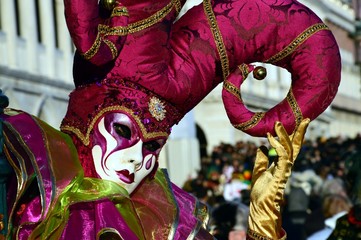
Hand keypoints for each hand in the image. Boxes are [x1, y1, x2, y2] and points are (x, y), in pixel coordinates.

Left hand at [247, 119, 309, 238]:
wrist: (259, 205)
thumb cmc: (260, 191)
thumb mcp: (258, 170)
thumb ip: (261, 159)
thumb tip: (261, 147)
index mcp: (281, 164)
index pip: (291, 147)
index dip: (294, 135)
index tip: (295, 122)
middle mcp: (286, 165)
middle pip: (296, 146)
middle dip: (300, 132)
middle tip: (304, 118)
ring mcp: (285, 170)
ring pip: (289, 149)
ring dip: (284, 135)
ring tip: (277, 124)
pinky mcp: (281, 174)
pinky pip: (282, 157)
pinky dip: (277, 146)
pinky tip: (270, 138)